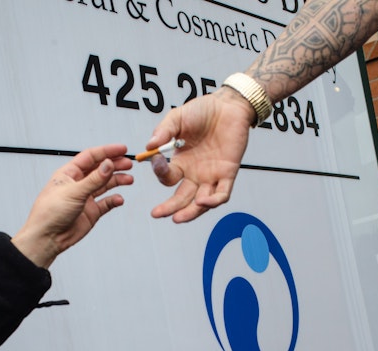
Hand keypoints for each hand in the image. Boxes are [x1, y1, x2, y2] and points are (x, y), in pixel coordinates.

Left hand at [11, 144, 133, 268]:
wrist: (48, 238)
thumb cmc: (50, 212)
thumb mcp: (74, 192)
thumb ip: (94, 179)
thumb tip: (108, 164)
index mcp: (69, 173)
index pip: (91, 157)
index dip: (107, 151)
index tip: (122, 149)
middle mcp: (78, 183)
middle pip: (100, 169)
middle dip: (115, 165)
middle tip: (129, 164)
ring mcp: (85, 197)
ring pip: (105, 185)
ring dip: (117, 181)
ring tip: (129, 180)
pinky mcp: (91, 212)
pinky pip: (106, 203)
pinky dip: (114, 200)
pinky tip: (119, 199)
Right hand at [146, 86, 254, 222]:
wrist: (228, 105)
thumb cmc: (203, 111)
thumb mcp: (177, 118)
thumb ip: (163, 131)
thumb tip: (149, 147)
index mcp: (181, 163)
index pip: (167, 177)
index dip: (159, 172)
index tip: (156, 160)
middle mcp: (195, 173)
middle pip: (181, 198)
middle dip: (169, 207)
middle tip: (156, 213)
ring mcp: (212, 175)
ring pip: (200, 203)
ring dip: (190, 212)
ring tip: (177, 218)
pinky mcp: (228, 174)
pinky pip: (221, 194)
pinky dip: (212, 201)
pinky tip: (202, 201)